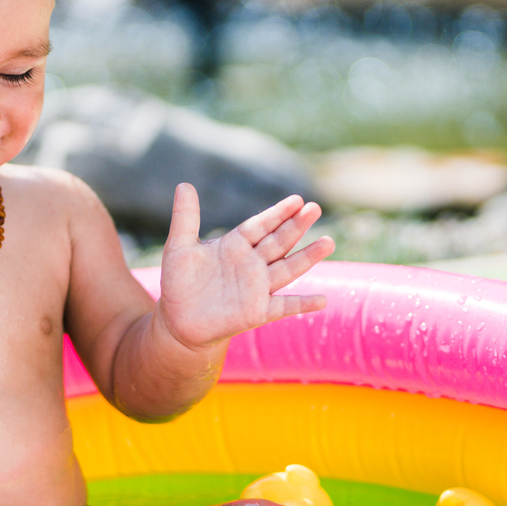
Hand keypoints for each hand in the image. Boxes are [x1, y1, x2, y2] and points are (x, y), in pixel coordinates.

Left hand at [157, 184, 333, 350]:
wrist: (178, 321)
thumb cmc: (179, 282)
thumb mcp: (179, 247)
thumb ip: (185, 218)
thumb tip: (184, 184)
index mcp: (236, 245)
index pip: (261, 225)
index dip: (277, 213)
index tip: (297, 200)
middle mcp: (252, 264)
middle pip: (279, 242)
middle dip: (296, 226)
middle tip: (314, 208)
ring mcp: (257, 288)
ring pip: (287, 269)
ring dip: (308, 257)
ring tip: (328, 242)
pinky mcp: (257, 312)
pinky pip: (284, 306)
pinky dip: (302, 304)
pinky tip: (322, 301)